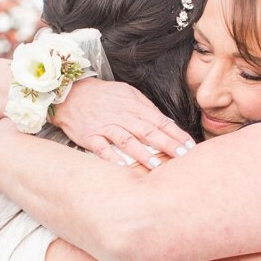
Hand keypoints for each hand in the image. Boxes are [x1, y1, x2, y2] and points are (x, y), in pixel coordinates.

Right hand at [52, 78, 195, 169]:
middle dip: (167, 144)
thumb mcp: (127, 93)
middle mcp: (122, 116)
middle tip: (182, 156)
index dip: (176, 134)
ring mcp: (105, 126)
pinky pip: (102, 148)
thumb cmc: (103, 96)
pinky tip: (122, 167)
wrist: (70, 93)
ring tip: (156, 165)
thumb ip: (146, 109)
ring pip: (126, 140)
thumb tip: (167, 124)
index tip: (190, 146)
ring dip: (142, 153)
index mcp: (134, 106)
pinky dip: (111, 158)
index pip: (160, 121)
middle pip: (148, 131)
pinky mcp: (89, 136)